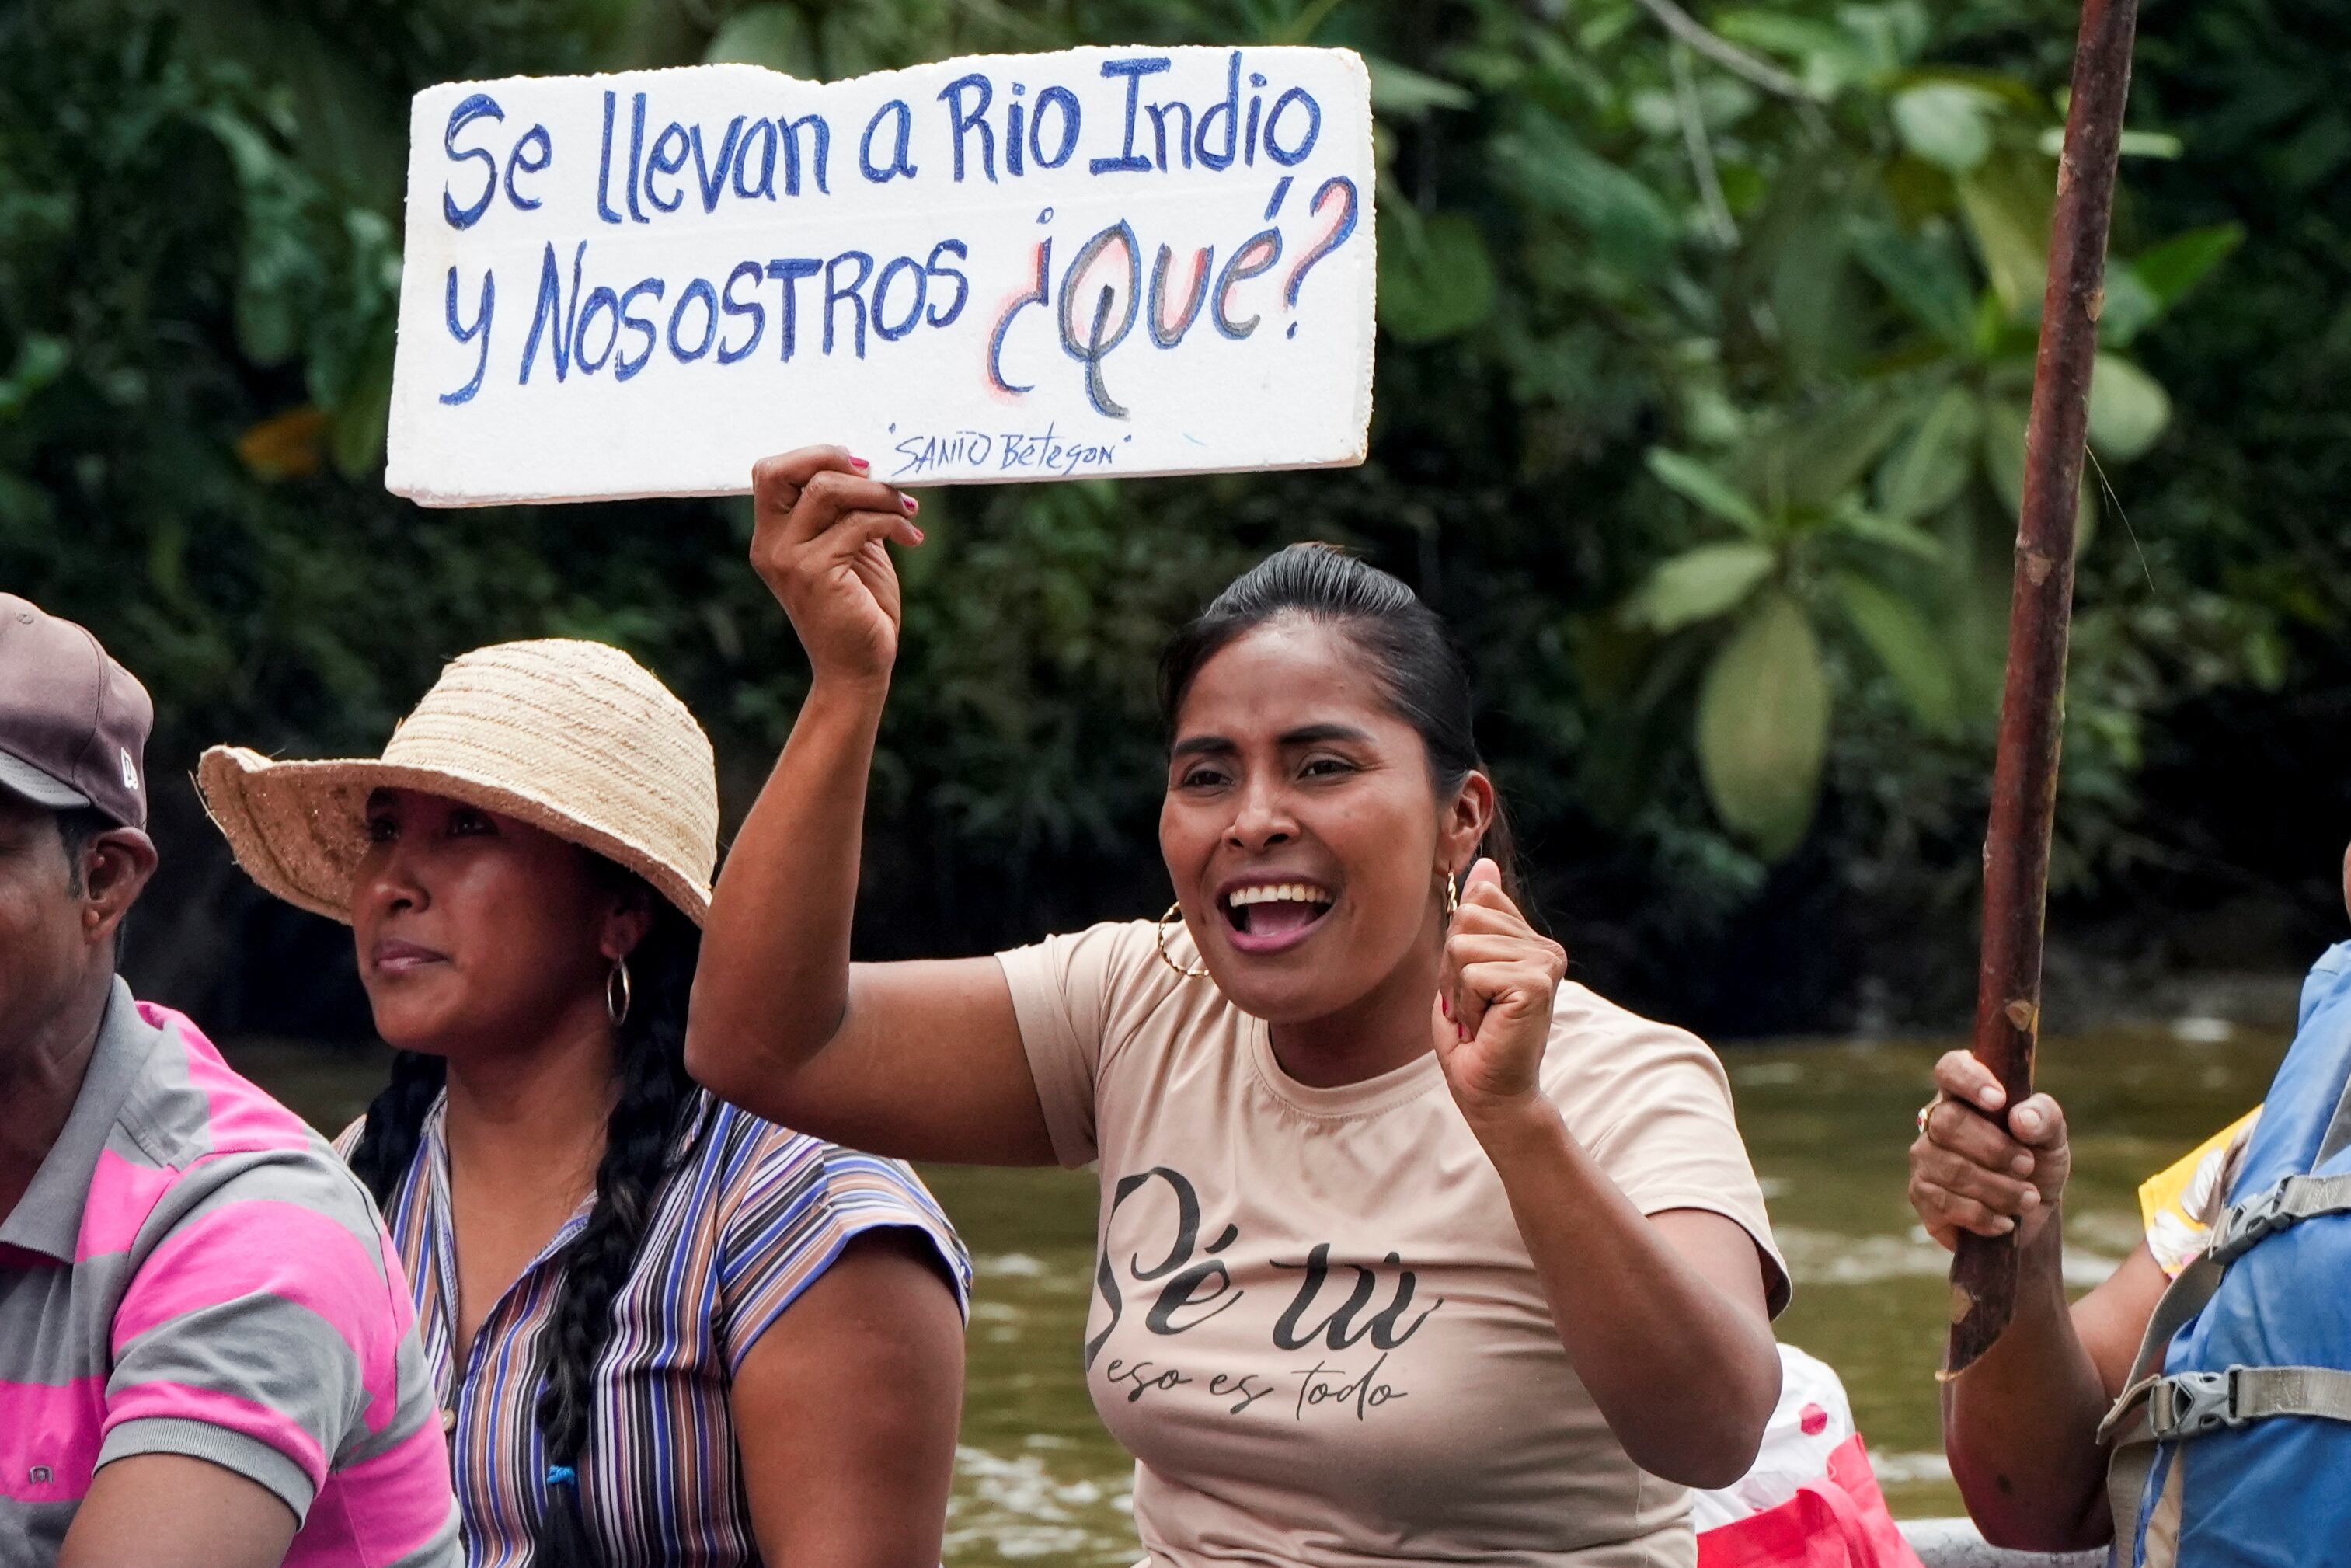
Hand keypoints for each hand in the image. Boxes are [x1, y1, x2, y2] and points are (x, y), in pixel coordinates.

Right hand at [748, 447, 923, 686]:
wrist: (858, 669)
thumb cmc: (858, 608)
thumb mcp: (849, 548)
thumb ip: (845, 511)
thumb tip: (870, 465)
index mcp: (771, 537)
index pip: (770, 473)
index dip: (813, 455)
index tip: (861, 465)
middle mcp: (770, 546)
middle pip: (779, 471)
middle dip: (832, 458)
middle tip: (877, 472)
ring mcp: (789, 559)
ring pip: (826, 491)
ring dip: (876, 492)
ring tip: (907, 509)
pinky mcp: (816, 573)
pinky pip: (857, 524)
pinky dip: (891, 522)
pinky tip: (911, 537)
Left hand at [1433, 858, 1567, 1123]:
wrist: (1488, 1089)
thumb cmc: (1474, 1036)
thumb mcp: (1466, 967)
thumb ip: (1478, 919)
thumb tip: (1485, 863)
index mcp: (1530, 940)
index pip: (1475, 902)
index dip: (1456, 948)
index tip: (1472, 987)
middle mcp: (1545, 947)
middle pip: (1464, 919)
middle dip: (1451, 968)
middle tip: (1473, 1006)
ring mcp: (1544, 963)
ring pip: (1463, 944)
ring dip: (1457, 988)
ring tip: (1479, 1016)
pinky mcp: (1536, 982)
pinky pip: (1472, 971)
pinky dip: (1466, 1003)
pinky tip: (1486, 1025)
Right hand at [1909, 1049, 2070, 1249]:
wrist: (2030, 1214)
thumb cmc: (2036, 1163)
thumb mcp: (2052, 1138)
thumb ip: (2045, 1117)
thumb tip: (2021, 1119)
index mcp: (1966, 1094)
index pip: (1951, 1068)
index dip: (1969, 1080)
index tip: (1998, 1101)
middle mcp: (1937, 1120)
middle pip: (1949, 1121)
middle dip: (1995, 1148)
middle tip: (2027, 1165)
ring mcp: (1924, 1157)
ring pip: (1950, 1167)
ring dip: (1998, 1188)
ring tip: (2028, 1199)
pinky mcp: (1921, 1195)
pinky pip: (1945, 1203)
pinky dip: (1983, 1215)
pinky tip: (2005, 1221)